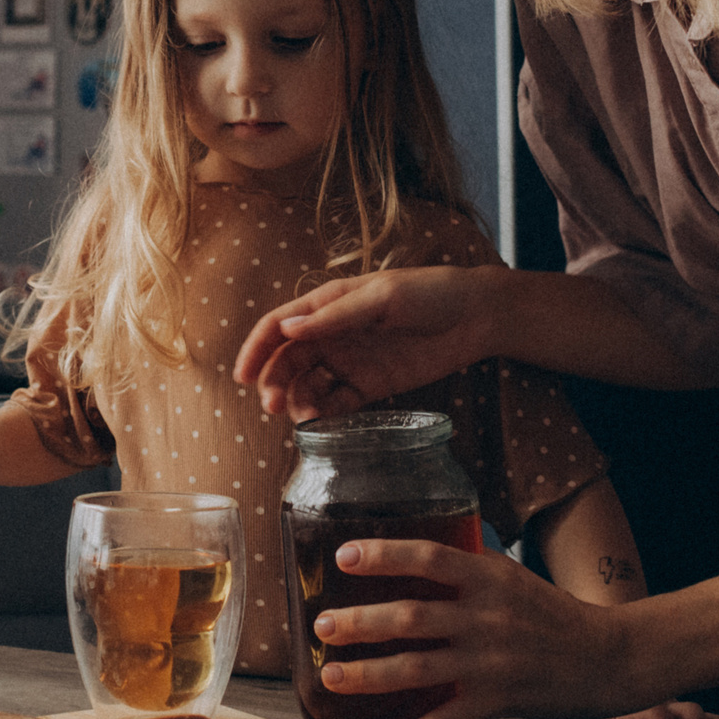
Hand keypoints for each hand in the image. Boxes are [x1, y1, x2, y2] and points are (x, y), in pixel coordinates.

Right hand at [232, 264, 512, 421]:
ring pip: (308, 385)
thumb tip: (288, 328)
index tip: (242, 377)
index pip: (278, 325)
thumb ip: (336, 316)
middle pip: (288, 361)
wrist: (476, 316)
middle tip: (273, 407)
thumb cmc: (430, 293)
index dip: (255, 349)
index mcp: (328, 304)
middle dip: (274, 383)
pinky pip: (337, 403)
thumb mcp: (382, 297)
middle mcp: (332, 333)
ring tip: (304, 420)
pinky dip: (325, 416)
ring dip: (298, 402)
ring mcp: (350, 360)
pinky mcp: (371, 385)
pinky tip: (323, 426)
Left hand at [309, 536, 650, 718]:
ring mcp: (490, 662)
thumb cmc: (554, 613)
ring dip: (369, 674)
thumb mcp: (514, 576)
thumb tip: (418, 554)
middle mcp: (486, 617)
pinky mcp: (497, 701)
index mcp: (489, 579)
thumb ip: (469, 567)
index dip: (384, 554)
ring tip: (332, 676)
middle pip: (412, 616)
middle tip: (321, 625)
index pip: (429, 557)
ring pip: (417, 668)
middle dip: (360, 622)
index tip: (343, 556)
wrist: (608, 657)